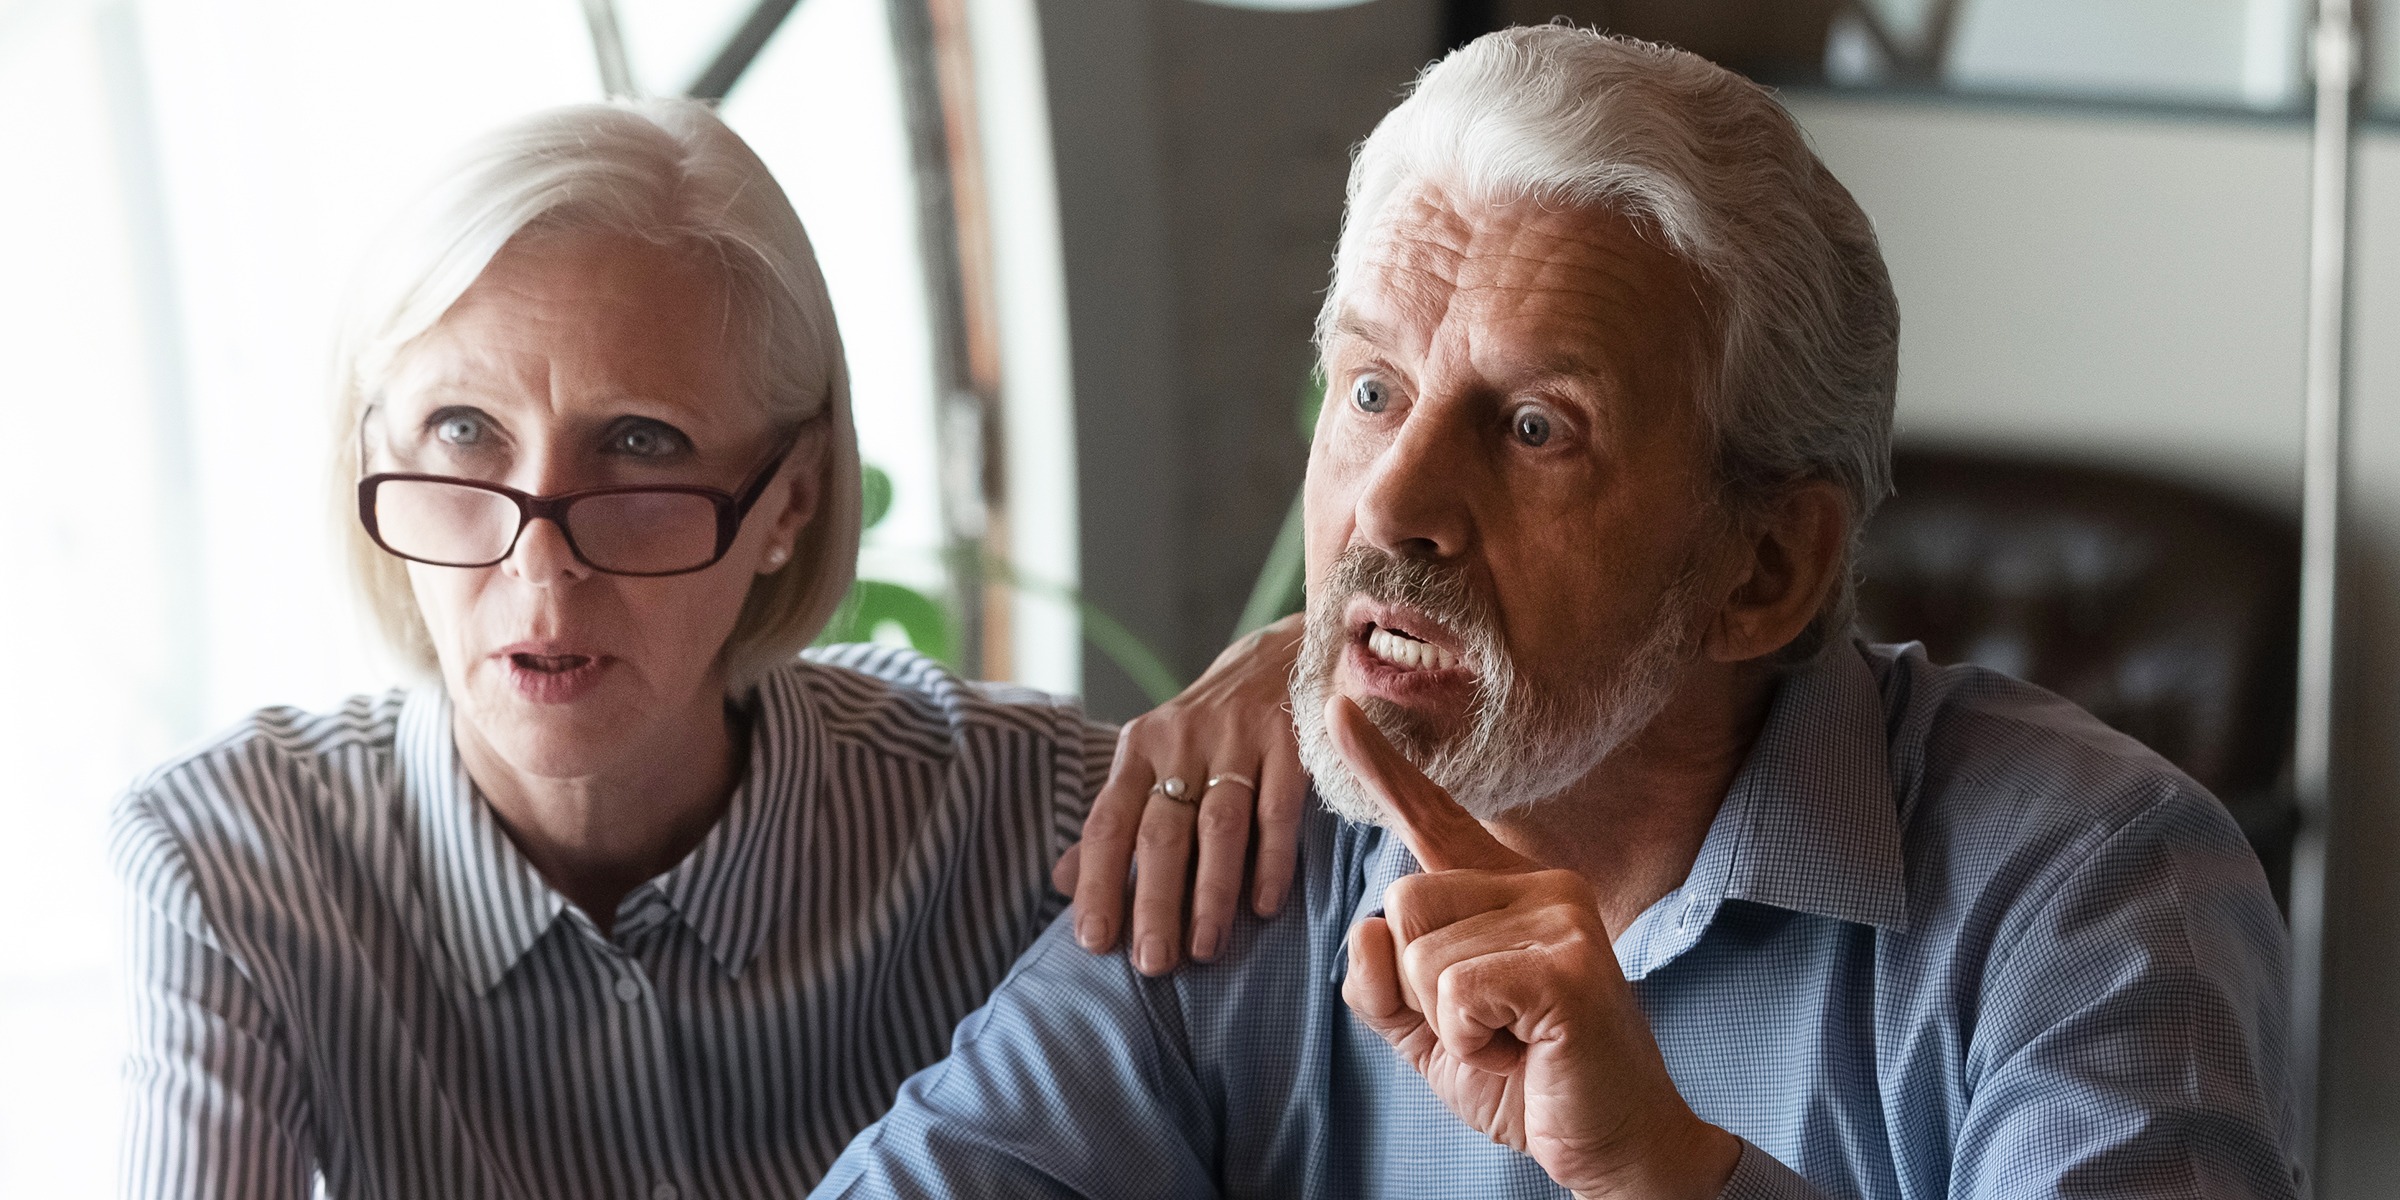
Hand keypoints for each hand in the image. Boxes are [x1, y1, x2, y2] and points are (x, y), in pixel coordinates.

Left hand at [1053, 614, 1306, 975]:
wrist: (1284, 656)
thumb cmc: (1209, 729)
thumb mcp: (1153, 760)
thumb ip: (1115, 820)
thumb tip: (1062, 883)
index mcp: (1139, 749)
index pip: (1107, 823)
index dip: (1098, 883)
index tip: (1094, 942)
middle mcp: (1181, 741)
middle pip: (1161, 832)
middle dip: (1154, 902)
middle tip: (1153, 963)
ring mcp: (1238, 739)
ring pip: (1218, 826)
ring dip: (1211, 893)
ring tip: (1206, 949)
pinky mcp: (1290, 742)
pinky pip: (1278, 810)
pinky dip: (1271, 861)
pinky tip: (1264, 906)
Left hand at [1328, 696, 1739, 1199]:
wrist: (1612, 1147)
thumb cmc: (1527, 1081)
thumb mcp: (1431, 1035)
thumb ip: (1385, 986)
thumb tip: (1367, 927)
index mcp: (1506, 891)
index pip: (1432, 819)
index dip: (1382, 766)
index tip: (1339, 706)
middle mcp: (1540, 883)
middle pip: (1400, 901)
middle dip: (1419, 988)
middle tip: (1492, 1027)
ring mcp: (1561, 915)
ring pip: (1420, 951)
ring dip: (1448, 1023)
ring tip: (1513, 1039)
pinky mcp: (1569, 962)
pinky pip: (1454, 990)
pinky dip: (1470, 1040)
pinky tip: (1525, 1049)